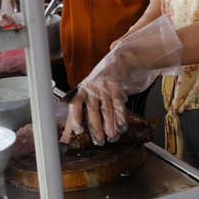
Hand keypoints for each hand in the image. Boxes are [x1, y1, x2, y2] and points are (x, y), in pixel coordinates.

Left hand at [63, 15, 182, 145]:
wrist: (124, 57)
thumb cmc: (107, 77)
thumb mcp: (94, 88)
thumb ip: (87, 105)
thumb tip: (77, 127)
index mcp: (83, 88)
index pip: (74, 103)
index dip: (75, 117)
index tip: (77, 131)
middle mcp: (92, 85)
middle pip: (92, 108)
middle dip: (96, 126)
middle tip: (99, 140)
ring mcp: (104, 83)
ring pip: (106, 107)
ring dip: (110, 124)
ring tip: (112, 136)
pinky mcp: (116, 82)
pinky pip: (118, 101)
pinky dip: (120, 114)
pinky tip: (122, 124)